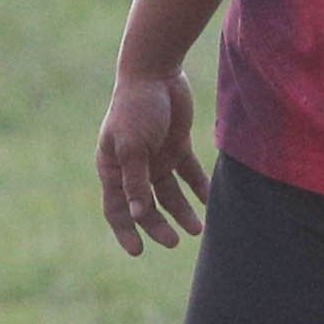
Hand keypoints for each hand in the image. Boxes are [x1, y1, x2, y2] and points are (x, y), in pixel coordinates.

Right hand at [96, 71, 207, 254]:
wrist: (156, 71)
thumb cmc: (137, 107)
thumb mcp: (133, 145)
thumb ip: (135, 180)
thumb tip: (137, 214)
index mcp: (113, 168)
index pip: (116, 209)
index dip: (125, 231)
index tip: (138, 251)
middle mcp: (133, 167)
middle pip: (145, 206)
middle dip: (158, 226)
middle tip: (175, 241)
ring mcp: (155, 157)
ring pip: (169, 194)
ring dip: (182, 212)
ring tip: (198, 229)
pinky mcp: (176, 146)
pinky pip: (188, 174)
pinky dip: (198, 188)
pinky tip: (209, 202)